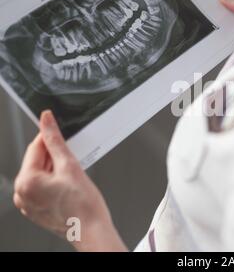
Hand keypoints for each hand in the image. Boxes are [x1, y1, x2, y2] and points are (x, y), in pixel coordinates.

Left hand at [13, 111, 126, 251]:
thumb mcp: (70, 166)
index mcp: (27, 182)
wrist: (92, 230)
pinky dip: (54, 182)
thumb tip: (46, 121)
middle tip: (73, 161)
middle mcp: (22, 194)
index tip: (58, 128)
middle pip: (37, 161)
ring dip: (55, 169)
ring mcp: (28, 203)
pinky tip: (69, 185)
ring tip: (73, 177)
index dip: (49, 136)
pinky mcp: (36, 209)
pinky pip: (42, 187)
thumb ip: (55, 140)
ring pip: (41, 174)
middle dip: (54, 156)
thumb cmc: (84, 206)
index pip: (35, 148)